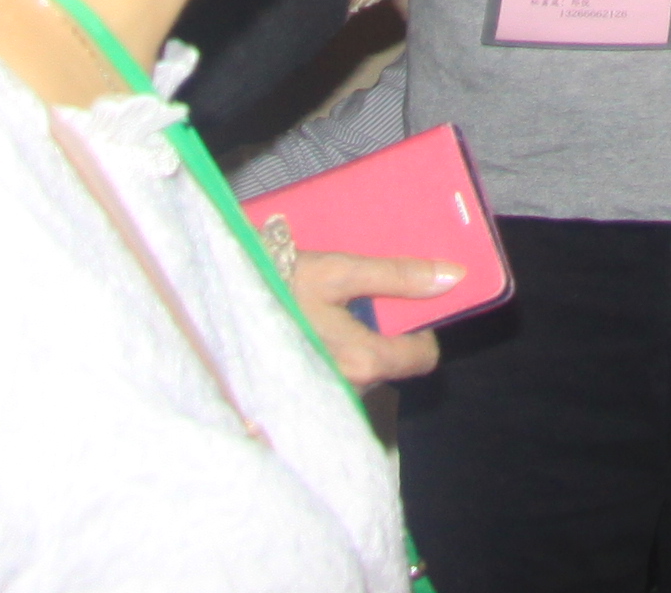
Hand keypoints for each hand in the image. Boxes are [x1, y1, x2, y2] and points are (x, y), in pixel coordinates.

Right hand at [288, 252, 455, 389]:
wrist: (218, 305)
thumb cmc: (277, 285)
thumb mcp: (337, 272)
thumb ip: (396, 276)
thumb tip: (452, 277)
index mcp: (363, 361)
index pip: (422, 358)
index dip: (422, 327)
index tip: (405, 303)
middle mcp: (347, 390)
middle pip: (389, 365)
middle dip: (382, 333)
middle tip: (357, 300)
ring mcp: (323, 398)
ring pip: (361, 372)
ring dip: (354, 344)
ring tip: (327, 312)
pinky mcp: (302, 398)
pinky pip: (334, 378)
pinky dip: (331, 355)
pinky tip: (310, 330)